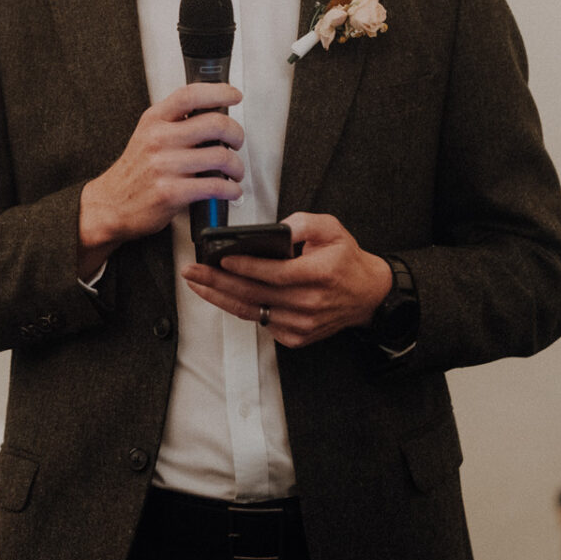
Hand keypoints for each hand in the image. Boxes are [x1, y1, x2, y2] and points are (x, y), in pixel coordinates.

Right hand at [78, 84, 244, 278]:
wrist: (109, 205)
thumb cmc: (135, 172)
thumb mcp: (147, 135)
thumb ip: (175, 123)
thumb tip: (214, 118)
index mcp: (154, 120)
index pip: (191, 95)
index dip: (219, 91)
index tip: (234, 96)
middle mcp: (159, 139)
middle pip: (215, 123)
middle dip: (236, 134)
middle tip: (237, 143)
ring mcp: (164, 166)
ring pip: (220, 156)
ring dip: (237, 167)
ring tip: (234, 172)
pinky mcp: (171, 192)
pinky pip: (215, 186)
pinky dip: (230, 189)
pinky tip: (229, 190)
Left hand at [182, 212, 391, 349]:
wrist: (367, 294)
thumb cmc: (346, 259)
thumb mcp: (332, 228)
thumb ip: (303, 223)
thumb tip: (276, 228)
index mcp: (320, 275)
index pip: (276, 274)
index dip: (246, 267)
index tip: (221, 260)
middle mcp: (310, 303)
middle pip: (255, 294)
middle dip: (218, 282)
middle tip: (193, 272)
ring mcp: (303, 324)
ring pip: (253, 312)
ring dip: (221, 298)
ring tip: (198, 284)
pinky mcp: (297, 337)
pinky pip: (262, 323)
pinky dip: (241, 309)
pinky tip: (224, 296)